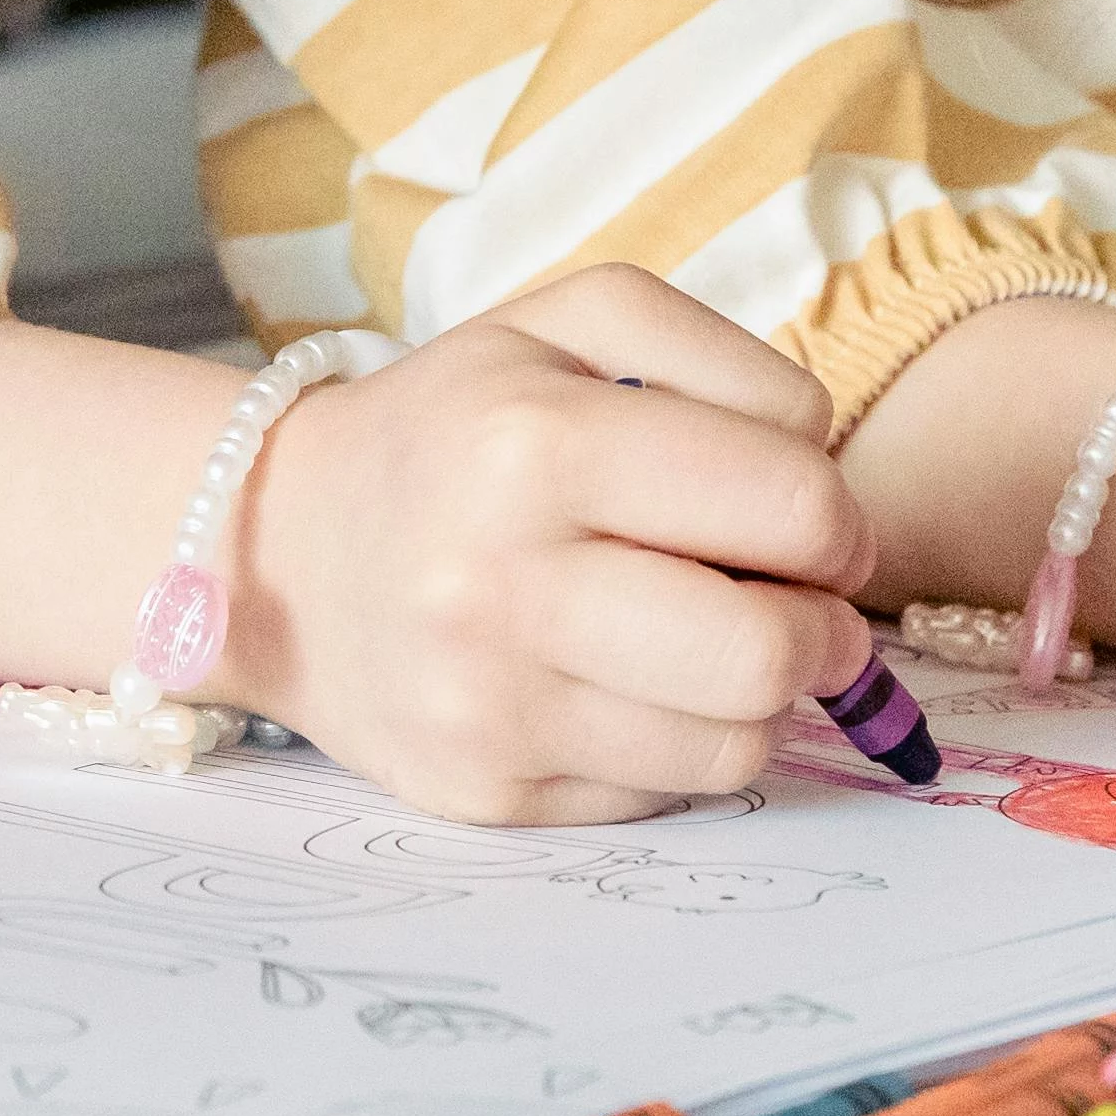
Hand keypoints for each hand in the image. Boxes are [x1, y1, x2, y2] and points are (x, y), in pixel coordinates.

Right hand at [230, 266, 878, 825]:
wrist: (279, 546)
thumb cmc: (456, 422)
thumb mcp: (575, 320)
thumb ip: (730, 362)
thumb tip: (827, 475)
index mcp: (535, 442)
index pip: (790, 508)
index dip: (836, 520)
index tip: (813, 523)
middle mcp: (502, 584)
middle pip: (768, 654)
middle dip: (820, 629)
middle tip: (795, 602)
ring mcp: (488, 705)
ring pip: (732, 745)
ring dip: (755, 695)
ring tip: (707, 638)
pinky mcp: (484, 794)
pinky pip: (662, 796)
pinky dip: (675, 742)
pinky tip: (627, 684)